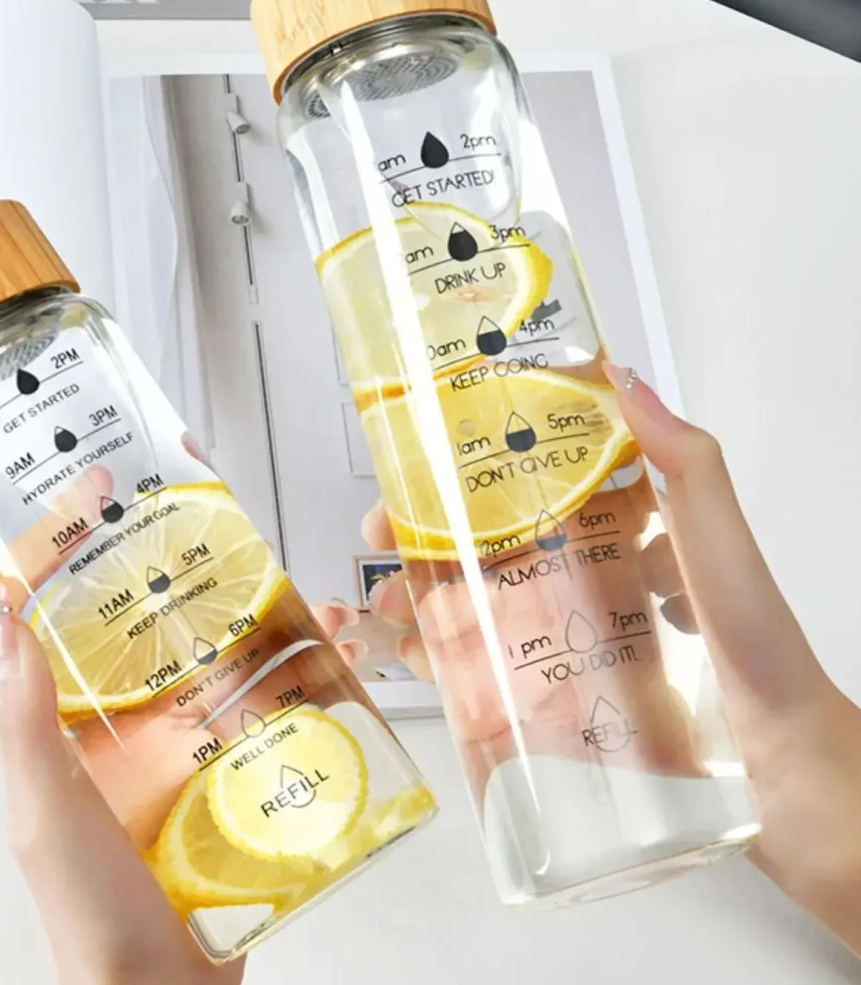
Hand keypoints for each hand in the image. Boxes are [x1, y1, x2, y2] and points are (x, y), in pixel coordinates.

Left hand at [0, 434, 365, 984]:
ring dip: (275, 622)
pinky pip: (281, 719)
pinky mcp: (243, 784)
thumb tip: (1, 622)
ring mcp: (194, 754)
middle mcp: (136, 731)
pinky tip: (344, 663)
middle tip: (223, 530)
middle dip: (198, 573)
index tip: (96, 493)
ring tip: (311, 601)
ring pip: (234, 663)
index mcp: (77, 729)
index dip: (73, 550)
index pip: (69, 618)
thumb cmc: (90, 918)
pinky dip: (315, 684)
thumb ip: (26, 723)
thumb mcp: (45, 814)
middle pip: (165, 627)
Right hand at [363, 363, 860, 955]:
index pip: (530, 483)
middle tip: (379, 531)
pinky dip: (431, 666)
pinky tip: (397, 660)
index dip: (472, 463)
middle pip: (482, 545)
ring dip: (410, 599)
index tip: (425, 450)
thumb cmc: (760, 655)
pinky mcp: (552, 702)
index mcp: (618, 533)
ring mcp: (563, 643)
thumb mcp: (720, 545)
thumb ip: (684, 465)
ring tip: (369, 604)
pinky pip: (480, 678)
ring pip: (469, 609)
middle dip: (420, 533)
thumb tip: (622, 376)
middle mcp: (584, 582)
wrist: (783, 776)